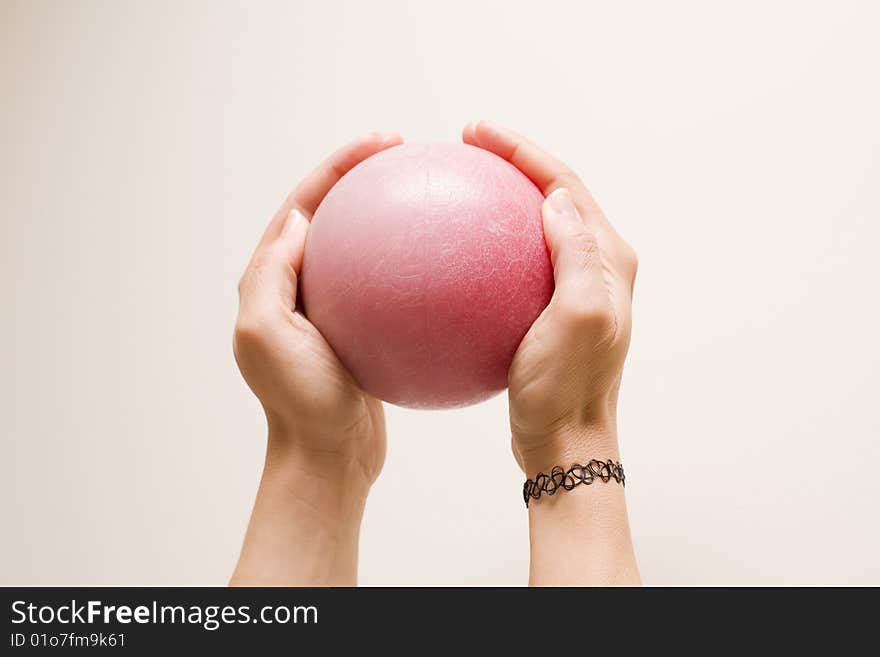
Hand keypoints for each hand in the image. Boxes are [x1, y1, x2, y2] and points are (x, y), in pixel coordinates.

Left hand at [230, 132, 401, 585]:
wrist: (325, 458)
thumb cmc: (297, 403)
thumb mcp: (266, 333)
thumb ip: (271, 272)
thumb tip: (300, 218)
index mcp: (270, 280)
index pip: (304, 205)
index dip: (336, 166)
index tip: (380, 143)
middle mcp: (296, 288)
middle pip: (333, 214)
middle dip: (363, 176)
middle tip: (403, 152)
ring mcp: (331, 311)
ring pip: (362, 248)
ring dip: (389, 217)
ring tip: (429, 193)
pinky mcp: (360, 333)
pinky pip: (388, 289)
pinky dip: (414, 270)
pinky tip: (450, 266)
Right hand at [463, 121, 639, 584]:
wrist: (565, 445)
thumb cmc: (568, 388)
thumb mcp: (579, 318)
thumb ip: (576, 254)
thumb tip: (554, 198)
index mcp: (609, 259)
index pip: (566, 184)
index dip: (524, 150)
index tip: (477, 131)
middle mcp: (597, 266)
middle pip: (553, 194)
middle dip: (513, 160)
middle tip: (468, 142)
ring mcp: (573, 289)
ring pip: (534, 224)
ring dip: (502, 195)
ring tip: (459, 180)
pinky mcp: (549, 312)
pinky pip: (515, 262)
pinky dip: (487, 245)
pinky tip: (450, 254)